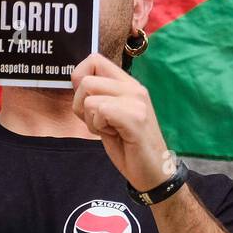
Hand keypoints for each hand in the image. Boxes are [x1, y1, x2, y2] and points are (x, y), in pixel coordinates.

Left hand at [71, 53, 172, 189]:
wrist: (154, 172)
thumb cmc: (130, 146)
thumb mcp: (109, 116)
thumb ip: (97, 96)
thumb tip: (77, 80)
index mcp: (128, 84)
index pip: (94, 60)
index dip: (80, 79)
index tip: (88, 102)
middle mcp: (134, 87)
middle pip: (86, 80)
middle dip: (80, 106)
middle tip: (99, 123)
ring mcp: (137, 101)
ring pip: (89, 97)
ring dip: (91, 120)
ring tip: (110, 130)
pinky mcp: (136, 117)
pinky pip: (100, 111)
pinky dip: (99, 127)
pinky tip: (115, 135)